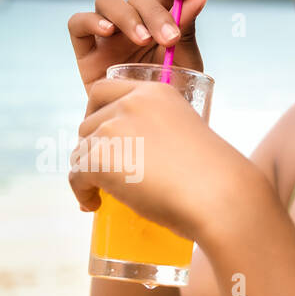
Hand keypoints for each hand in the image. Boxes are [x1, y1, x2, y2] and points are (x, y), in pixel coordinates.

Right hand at [67, 0, 208, 98]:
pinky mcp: (85, 49)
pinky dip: (91, 21)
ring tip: (142, 39)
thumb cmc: (169, 95)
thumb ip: (187, 30)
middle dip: (155, 13)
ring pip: (107, 0)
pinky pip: (78, 23)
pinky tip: (108, 32)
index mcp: (161, 17)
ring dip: (126, 15)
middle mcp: (133, 19)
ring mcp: (107, 32)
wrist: (146, 129)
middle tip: (168, 39)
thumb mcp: (185, 63)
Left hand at [68, 77, 252, 243]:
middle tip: (104, 174)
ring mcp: (114, 128)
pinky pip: (76, 176)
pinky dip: (81, 193)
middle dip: (92, 149)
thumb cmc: (211, 178)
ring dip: (86, 173)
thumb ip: (155, 134)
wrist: (219, 197)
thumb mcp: (183, 137)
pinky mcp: (101, 156)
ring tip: (101, 193)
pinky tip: (94, 205)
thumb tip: (129, 158)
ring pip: (80, 152)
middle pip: (87, 124)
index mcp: (155, 92)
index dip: (96, 116)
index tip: (102, 140)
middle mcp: (131, 103)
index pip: (103, 91)